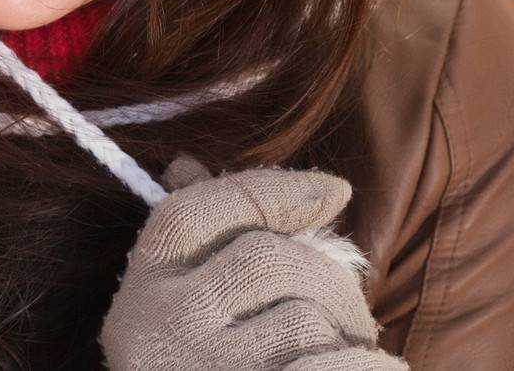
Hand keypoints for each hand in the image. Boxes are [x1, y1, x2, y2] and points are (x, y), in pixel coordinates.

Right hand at [99, 153, 409, 370]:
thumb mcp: (177, 316)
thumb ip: (196, 246)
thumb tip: (188, 163)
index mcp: (141, 294)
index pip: (196, 210)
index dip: (270, 188)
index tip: (334, 189)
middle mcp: (163, 330)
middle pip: (270, 259)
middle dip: (330, 281)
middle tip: (348, 318)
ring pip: (310, 316)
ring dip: (352, 335)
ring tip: (344, 360)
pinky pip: (344, 368)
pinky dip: (372, 369)